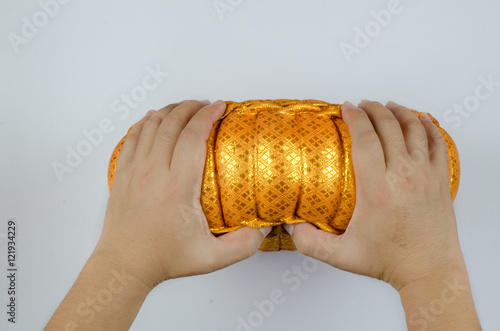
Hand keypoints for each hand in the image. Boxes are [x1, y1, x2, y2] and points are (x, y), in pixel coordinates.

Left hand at [96, 100, 270, 287]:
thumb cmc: (164, 259)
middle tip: (205, 104)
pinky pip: (131, 137)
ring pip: (151, 126)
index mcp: (177, 186)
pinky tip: (152, 118)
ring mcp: (134, 171)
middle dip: (191, 106)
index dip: (208, 115)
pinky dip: (144, 123)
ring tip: (184, 107)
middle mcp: (153, 172)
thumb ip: (242, 245)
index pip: (193, 136)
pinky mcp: (121, 175)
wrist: (125, 265)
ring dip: (169, 111)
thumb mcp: (210, 258)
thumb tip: (263, 228)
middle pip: (172, 123)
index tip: (220, 106)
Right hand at [285, 100, 463, 290]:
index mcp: (378, 189)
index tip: (346, 108)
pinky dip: (430, 126)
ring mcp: (426, 176)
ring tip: (388, 106)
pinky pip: (438, 143)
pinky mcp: (441, 180)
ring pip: (415, 129)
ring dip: (400, 112)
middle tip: (362, 105)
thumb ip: (310, 242)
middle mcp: (404, 176)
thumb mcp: (342, 256)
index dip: (355, 118)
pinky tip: (422, 120)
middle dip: (373, 109)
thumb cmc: (389, 262)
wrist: (429, 271)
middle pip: (389, 127)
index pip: (366, 139)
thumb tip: (292, 225)